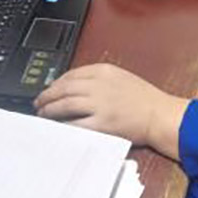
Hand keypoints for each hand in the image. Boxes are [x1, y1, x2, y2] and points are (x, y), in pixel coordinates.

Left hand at [33, 63, 189, 159]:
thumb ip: (100, 79)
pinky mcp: (102, 123)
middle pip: (64, 88)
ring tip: (43, 114)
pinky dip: (63, 125)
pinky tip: (57, 127)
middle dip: (48, 95)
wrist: (159, 114)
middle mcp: (99, 85)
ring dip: (50, 109)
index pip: (72, 73)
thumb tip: (75, 87)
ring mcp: (100, 104)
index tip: (50, 88)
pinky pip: (76, 124)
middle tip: (38, 102)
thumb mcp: (121, 77)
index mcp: (104, 71)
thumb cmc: (144, 98)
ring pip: (65, 104)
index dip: (56, 82)